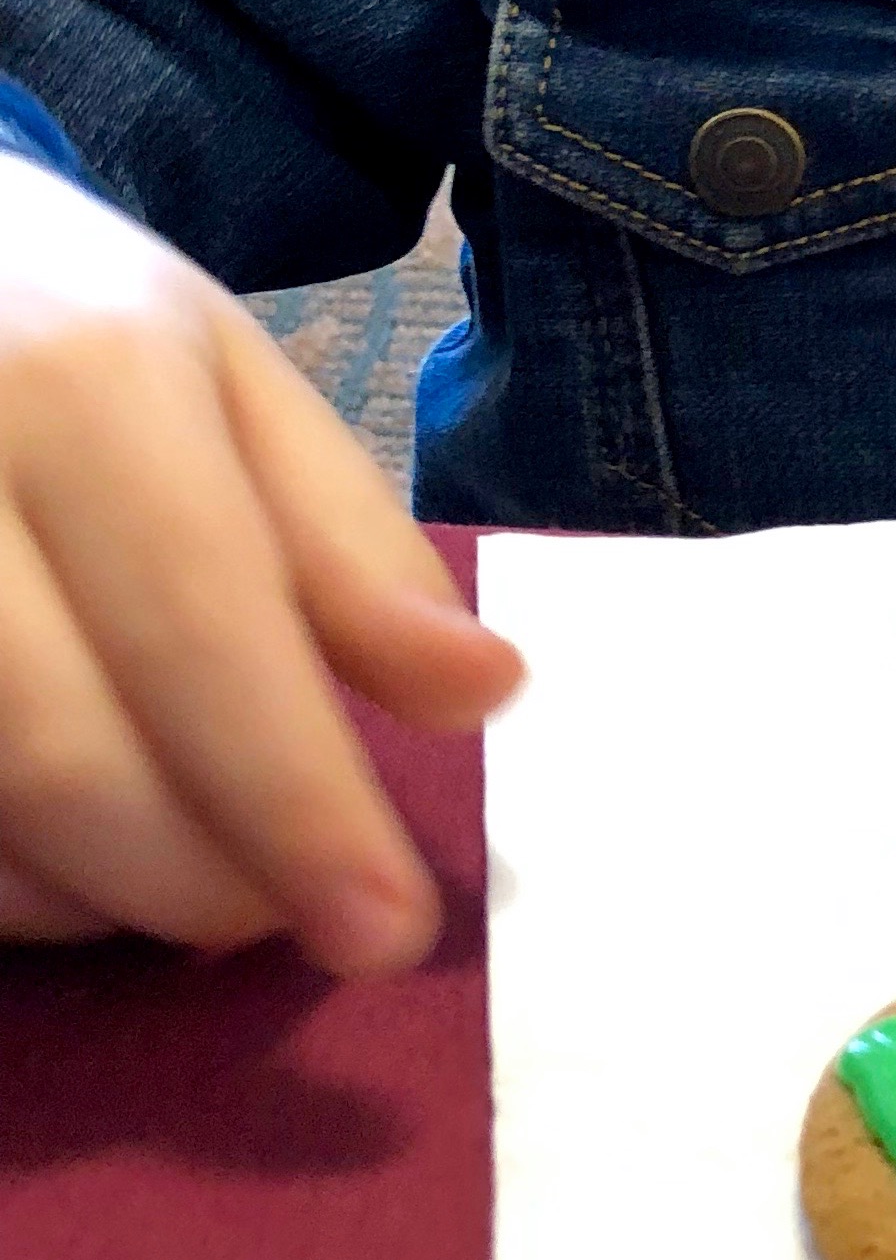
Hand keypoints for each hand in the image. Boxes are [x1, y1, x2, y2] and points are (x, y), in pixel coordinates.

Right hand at [0, 162, 522, 970]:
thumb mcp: (224, 381)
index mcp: (78, 382)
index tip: (389, 930)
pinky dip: (2, 878)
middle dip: (200, 877)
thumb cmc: (54, 328)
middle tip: (286, 912)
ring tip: (186, 874)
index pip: (204, 631)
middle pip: (65, 752)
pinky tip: (63, 858)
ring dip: (94, 895)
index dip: (298, 803)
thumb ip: (348, 547)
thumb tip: (484, 692)